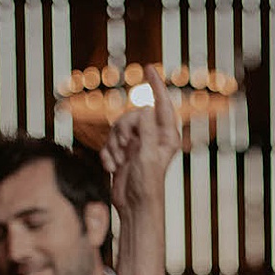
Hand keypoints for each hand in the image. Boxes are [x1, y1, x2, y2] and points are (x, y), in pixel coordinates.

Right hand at [99, 65, 184, 219]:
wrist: (134, 206)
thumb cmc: (147, 185)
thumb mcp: (148, 156)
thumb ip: (146, 131)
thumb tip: (146, 108)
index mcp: (166, 135)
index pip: (161, 104)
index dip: (156, 85)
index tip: (149, 68)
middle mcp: (153, 136)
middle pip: (132, 115)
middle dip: (123, 131)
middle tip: (125, 149)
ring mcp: (137, 143)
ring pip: (118, 128)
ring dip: (114, 145)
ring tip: (120, 162)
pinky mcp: (123, 152)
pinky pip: (109, 143)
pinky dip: (107, 155)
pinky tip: (112, 168)